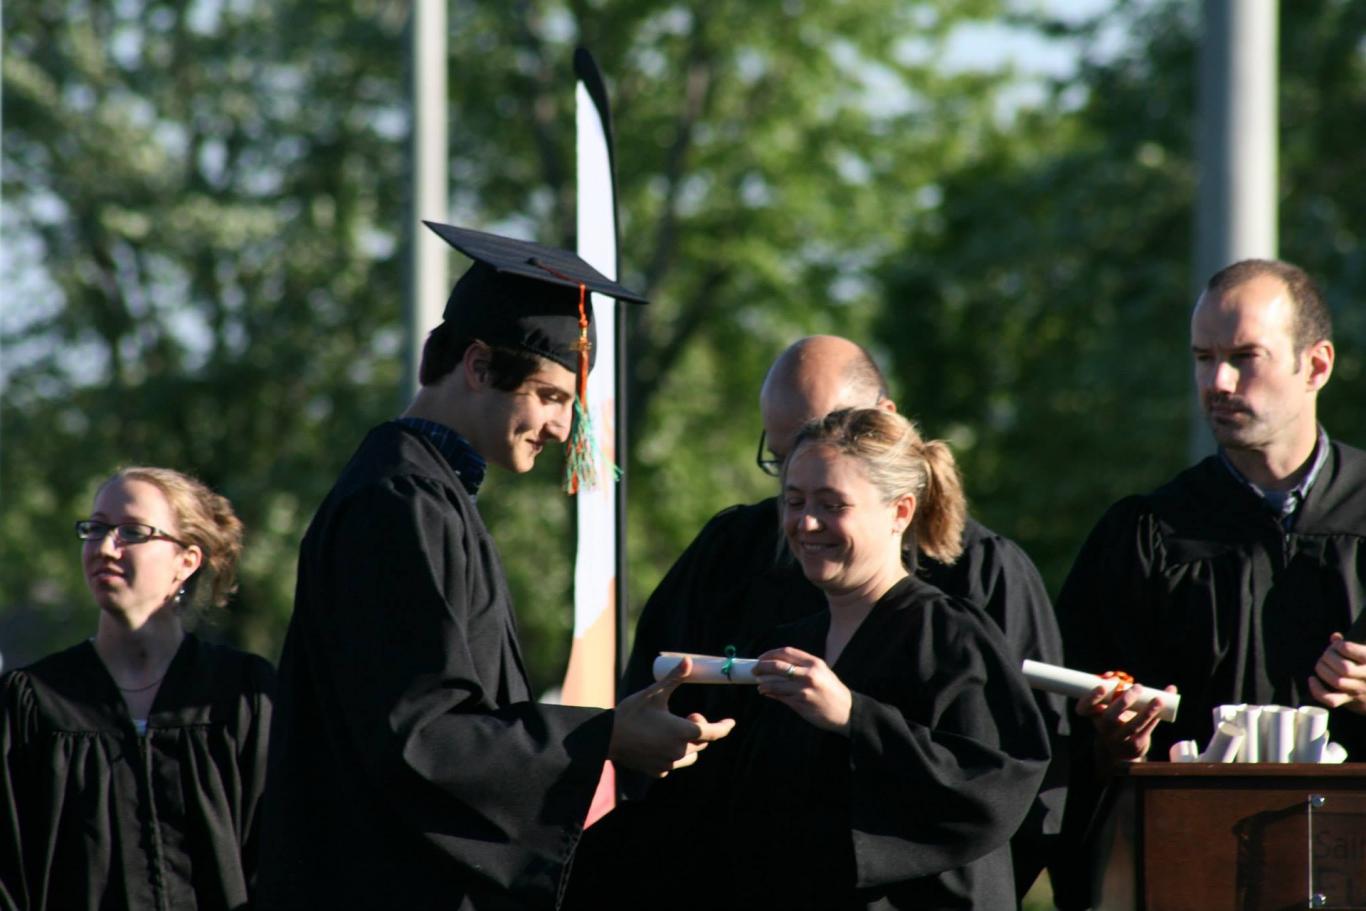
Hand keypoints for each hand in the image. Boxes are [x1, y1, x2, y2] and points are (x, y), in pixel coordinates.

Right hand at [609, 656, 735, 777]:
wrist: (607, 737)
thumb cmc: (632, 712)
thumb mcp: (654, 693)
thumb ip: (674, 678)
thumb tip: (689, 660)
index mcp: (682, 731)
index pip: (714, 732)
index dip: (724, 727)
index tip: (731, 722)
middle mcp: (679, 750)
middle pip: (701, 742)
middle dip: (700, 728)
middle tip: (689, 715)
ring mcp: (669, 763)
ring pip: (690, 755)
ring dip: (689, 744)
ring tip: (675, 730)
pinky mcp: (657, 771)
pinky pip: (674, 763)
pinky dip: (673, 754)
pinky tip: (660, 743)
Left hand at [753, 647, 851, 733]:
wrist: (846, 711)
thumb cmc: (832, 690)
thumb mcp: (821, 672)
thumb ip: (802, 667)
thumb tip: (778, 664)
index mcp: (814, 663)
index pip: (786, 652)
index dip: (770, 654)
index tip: (761, 657)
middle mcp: (809, 674)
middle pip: (777, 665)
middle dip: (762, 667)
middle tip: (754, 670)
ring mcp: (804, 689)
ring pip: (776, 683)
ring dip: (763, 684)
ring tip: (759, 685)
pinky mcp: (801, 703)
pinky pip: (781, 696)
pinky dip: (771, 694)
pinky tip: (767, 693)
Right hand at [1075, 682, 1176, 766]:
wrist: (1120, 749)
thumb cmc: (1114, 718)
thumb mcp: (1107, 706)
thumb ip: (1110, 689)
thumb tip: (1114, 675)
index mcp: (1094, 716)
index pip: (1085, 708)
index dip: (1091, 697)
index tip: (1102, 686)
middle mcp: (1104, 728)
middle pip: (1110, 718)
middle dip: (1124, 702)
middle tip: (1138, 687)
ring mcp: (1120, 738)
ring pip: (1133, 725)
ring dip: (1147, 712)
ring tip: (1158, 699)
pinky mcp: (1136, 743)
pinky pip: (1146, 729)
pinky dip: (1157, 715)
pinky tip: (1164, 702)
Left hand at [1309, 633, 1365, 714]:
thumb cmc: (1365, 666)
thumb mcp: (1364, 653)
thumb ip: (1351, 645)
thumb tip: (1335, 636)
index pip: (1356, 653)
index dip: (1341, 646)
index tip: (1339, 645)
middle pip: (1344, 668)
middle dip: (1329, 657)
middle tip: (1327, 655)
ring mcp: (1359, 691)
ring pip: (1337, 682)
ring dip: (1323, 670)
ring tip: (1321, 664)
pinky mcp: (1349, 701)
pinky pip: (1330, 699)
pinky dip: (1317, 690)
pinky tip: (1312, 679)